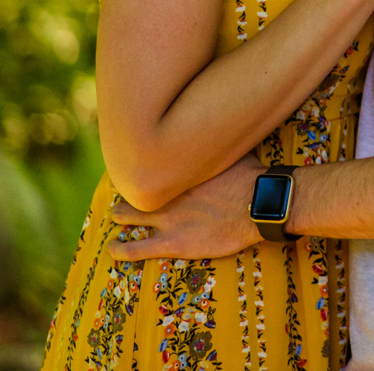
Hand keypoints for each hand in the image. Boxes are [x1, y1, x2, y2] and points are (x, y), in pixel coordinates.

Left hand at [107, 157, 265, 260]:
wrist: (261, 206)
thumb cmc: (252, 178)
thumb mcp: (236, 151)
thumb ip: (222, 144)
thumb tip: (225, 124)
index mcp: (181, 170)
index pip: (150, 161)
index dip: (142, 163)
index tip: (140, 161)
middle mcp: (169, 192)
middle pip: (133, 186)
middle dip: (128, 187)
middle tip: (129, 189)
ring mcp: (168, 218)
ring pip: (127, 215)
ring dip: (120, 215)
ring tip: (116, 216)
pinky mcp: (173, 242)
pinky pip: (136, 249)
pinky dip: (120, 250)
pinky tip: (112, 248)